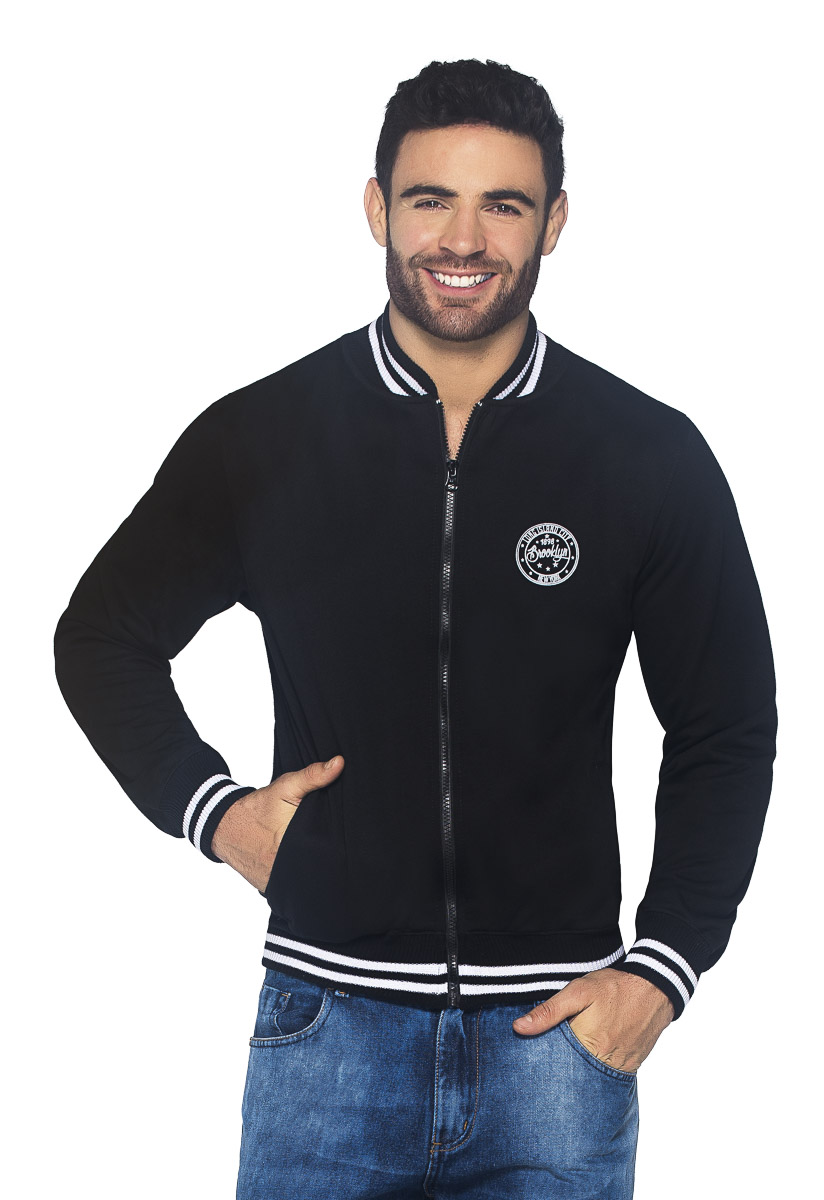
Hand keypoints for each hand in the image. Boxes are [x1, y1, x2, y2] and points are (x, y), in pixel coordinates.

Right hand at [211, 755, 344, 891]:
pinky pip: (293, 886)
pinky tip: (306, 867)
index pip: (329, 851)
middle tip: (337, 847)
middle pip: (321, 868)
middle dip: (330, 859)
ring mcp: (278, 881)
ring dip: (316, 872)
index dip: (341, 846)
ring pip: (307, 880)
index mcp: (294, 842)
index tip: (350, 839)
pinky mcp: (271, 888)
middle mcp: (286, 867)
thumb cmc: (258, 808)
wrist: (225, 827)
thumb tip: (339, 763)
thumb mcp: (285, 787)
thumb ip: (312, 776)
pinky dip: (300, 879)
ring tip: (323, 857)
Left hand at [512, 967, 674, 1072]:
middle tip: (546, 1067)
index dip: (542, 1064)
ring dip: (578, 1074)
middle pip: (572, 1075)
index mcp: (588, 1045)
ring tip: (567, 1066)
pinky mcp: (630, 1067)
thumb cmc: (615, 987)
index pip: (555, 1066)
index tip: (530, 1064)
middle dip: (559, 1073)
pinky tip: (588, 1062)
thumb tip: (519, 1027)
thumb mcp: (578, 991)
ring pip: (590, 1080)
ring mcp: (620, 1068)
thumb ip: (549, 1011)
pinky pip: (608, 1077)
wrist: (656, 989)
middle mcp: (604, 1063)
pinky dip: (596, 1072)